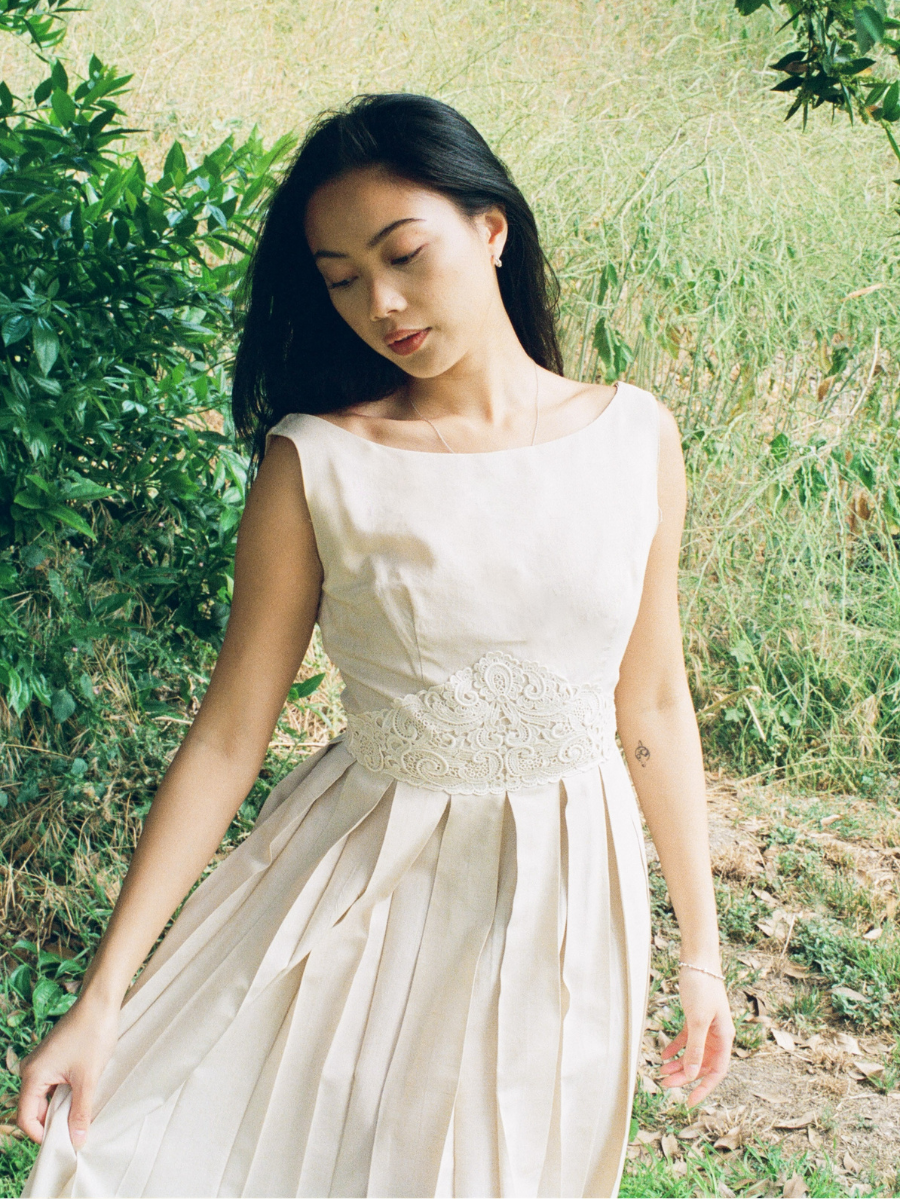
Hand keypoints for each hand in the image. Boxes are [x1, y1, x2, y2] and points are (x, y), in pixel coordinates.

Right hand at [16, 991, 120, 1149]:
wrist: (100, 1001)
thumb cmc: (93, 1035)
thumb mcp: (88, 1079)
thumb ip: (81, 1112)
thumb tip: (77, 1141)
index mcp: (33, 1075)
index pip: (26, 1118)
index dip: (42, 1135)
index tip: (64, 1142)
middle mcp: (31, 1069)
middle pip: (35, 1109)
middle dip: (53, 1122)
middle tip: (76, 1131)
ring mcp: (41, 1062)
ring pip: (45, 1096)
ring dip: (61, 1107)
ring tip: (82, 1113)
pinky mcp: (53, 1057)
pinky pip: (52, 1084)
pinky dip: (64, 1094)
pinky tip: (82, 1095)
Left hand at [658, 967, 734, 1106]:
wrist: (698, 960)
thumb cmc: (702, 987)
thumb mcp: (697, 1020)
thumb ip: (695, 1048)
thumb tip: (691, 1074)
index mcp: (724, 1037)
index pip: (716, 1071)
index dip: (704, 1088)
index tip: (690, 1102)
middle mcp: (717, 1034)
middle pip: (702, 1064)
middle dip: (684, 1076)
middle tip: (665, 1085)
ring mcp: (706, 1026)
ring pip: (693, 1053)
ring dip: (678, 1064)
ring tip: (661, 1072)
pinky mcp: (695, 1017)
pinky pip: (686, 1039)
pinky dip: (675, 1048)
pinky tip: (663, 1055)